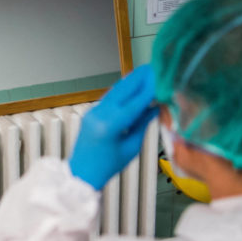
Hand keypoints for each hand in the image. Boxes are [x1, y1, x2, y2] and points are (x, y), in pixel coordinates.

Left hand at [69, 64, 158, 190]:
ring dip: (129, 81)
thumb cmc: (108, 166)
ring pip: (114, 92)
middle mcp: (99, 115)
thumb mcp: (131, 147)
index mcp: (110, 126)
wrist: (81, 173)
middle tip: (152, 67)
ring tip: (143, 72)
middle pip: (122, 91)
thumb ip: (143, 124)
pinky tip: (130, 85)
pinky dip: (121, 90)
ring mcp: (93, 112)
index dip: (149, 90)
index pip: (134, 104)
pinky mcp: (91, 113)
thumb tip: (156, 107)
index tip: (160, 79)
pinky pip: (108, 98)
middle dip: (138, 78)